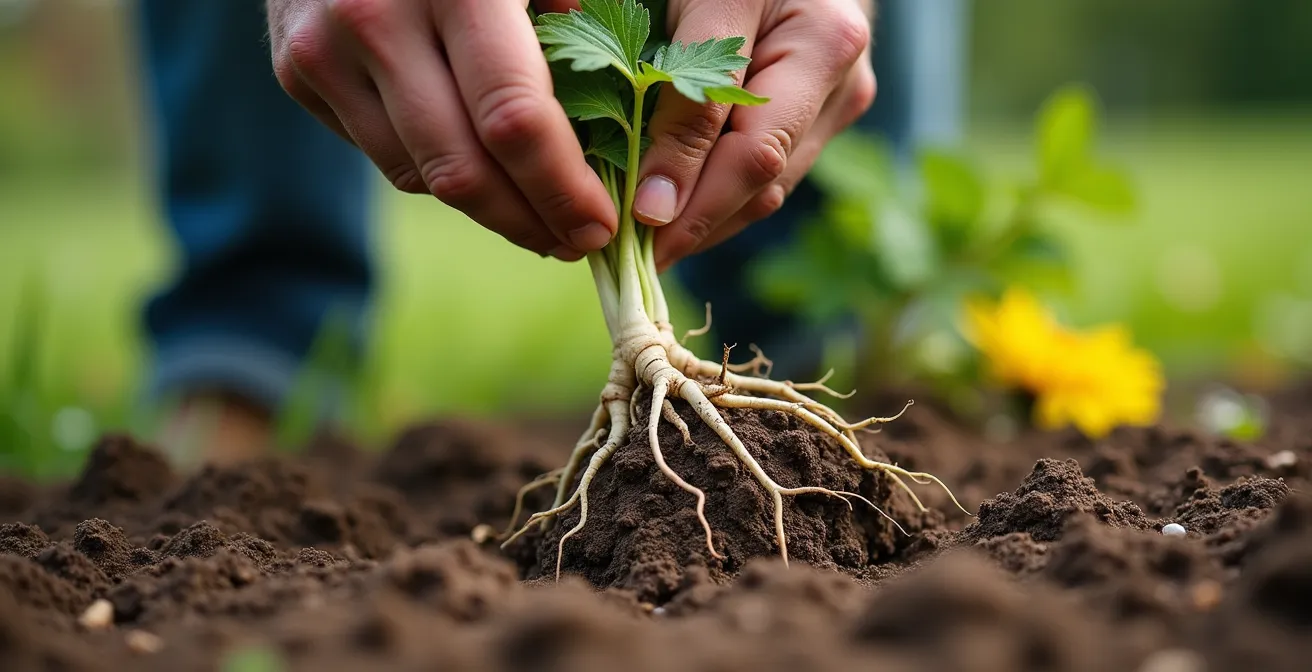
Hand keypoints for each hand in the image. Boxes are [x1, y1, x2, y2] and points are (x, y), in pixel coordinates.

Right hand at [266, 0, 618, 260]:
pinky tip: (478, 165)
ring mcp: (325, 49)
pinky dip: (437, 170)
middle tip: (574, 241)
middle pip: (461, 168)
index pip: (514, 120)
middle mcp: (377, 18)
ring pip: (420, 174)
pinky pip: (384, 153)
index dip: (562, 188)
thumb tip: (615, 127)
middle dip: (529, 221)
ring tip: (536, 215)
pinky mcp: (297, 72)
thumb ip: (571, 21)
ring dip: (487, 209)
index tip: (600, 224)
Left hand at [632, 0, 876, 269]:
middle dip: (693, 223)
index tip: (633, 225)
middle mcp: (842, 82)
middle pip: (763, 179)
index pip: (751, 147)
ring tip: (639, 244)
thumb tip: (655, 202)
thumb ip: (686, 89)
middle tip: (626, 254)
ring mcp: (838, 104)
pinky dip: (717, 201)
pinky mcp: (824, 119)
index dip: (691, 196)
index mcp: (824, 43)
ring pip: (767, 190)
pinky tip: (672, 215)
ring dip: (703, 223)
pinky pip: (769, 177)